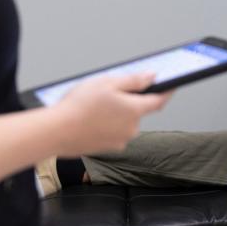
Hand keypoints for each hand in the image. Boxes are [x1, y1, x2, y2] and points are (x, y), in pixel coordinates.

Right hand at [52, 72, 170, 155]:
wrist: (55, 132)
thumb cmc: (78, 106)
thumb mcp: (107, 83)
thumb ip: (133, 81)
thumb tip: (152, 77)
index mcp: (134, 110)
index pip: (159, 100)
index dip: (166, 91)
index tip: (170, 85)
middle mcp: (131, 129)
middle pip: (137, 111)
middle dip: (128, 101)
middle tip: (109, 92)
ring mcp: (119, 140)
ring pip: (124, 122)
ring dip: (115, 113)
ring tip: (93, 106)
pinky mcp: (107, 148)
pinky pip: (112, 132)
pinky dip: (106, 125)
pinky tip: (89, 118)